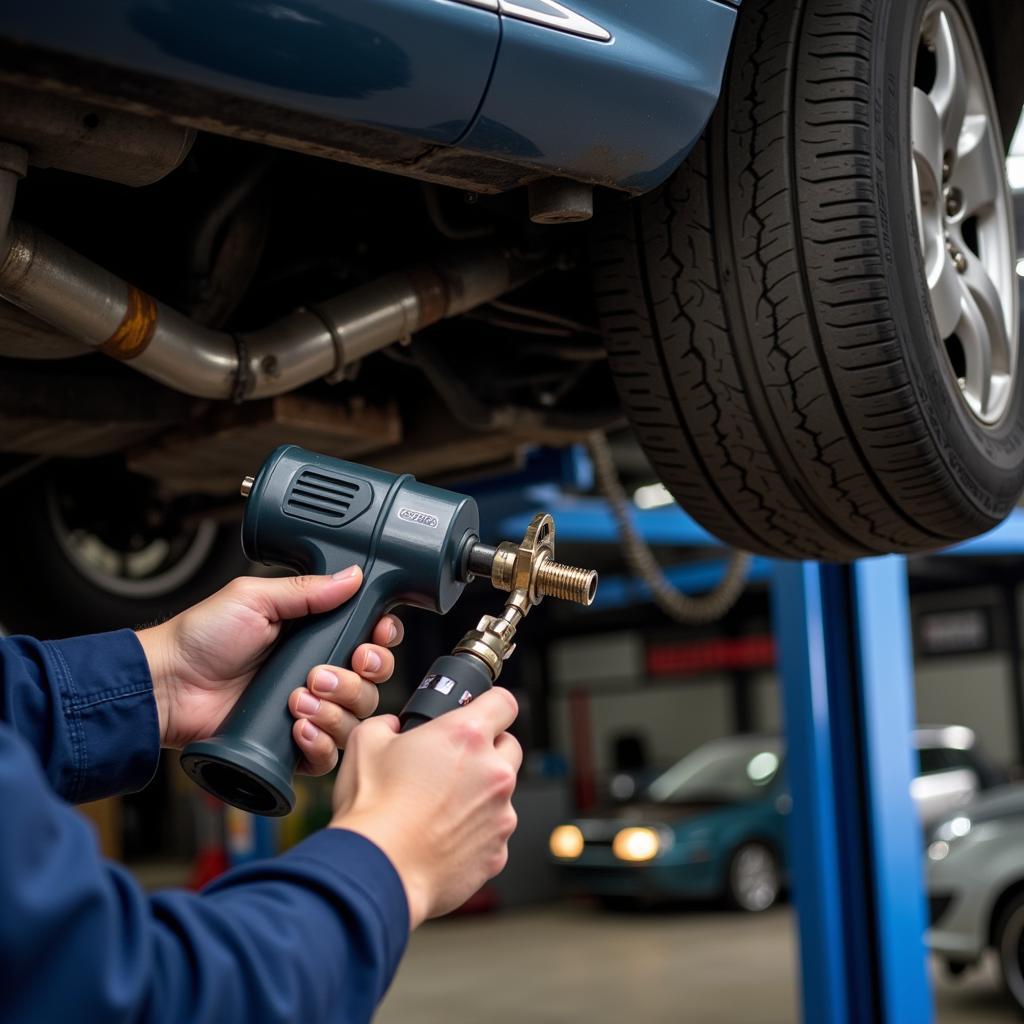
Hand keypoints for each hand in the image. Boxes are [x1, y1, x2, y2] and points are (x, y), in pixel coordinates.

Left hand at [136, 568, 403, 775]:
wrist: (166, 685)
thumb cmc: (201, 638)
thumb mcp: (254, 599)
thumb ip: (308, 589)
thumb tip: (354, 574)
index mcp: (315, 636)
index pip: (370, 642)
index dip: (380, 643)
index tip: (374, 639)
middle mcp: (318, 674)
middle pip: (371, 683)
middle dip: (359, 678)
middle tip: (325, 673)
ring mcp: (307, 711)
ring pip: (355, 719)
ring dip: (336, 710)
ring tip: (299, 699)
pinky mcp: (292, 747)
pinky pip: (329, 756)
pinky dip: (322, 743)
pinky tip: (298, 727)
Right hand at [330, 688, 521, 928]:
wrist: (375, 871)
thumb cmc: (372, 809)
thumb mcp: (366, 742)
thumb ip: (388, 724)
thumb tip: (394, 727)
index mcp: (467, 737)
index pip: (504, 703)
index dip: (491, 704)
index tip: (481, 712)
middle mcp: (493, 773)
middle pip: (510, 748)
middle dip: (488, 750)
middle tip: (454, 763)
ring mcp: (501, 815)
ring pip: (501, 794)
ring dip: (480, 795)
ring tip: (438, 808)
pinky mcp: (498, 853)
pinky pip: (492, 833)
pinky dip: (474, 833)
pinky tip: (441, 838)